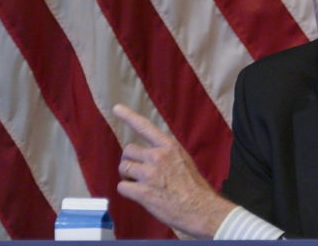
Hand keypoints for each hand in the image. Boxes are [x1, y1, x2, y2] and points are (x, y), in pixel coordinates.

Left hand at [113, 104, 235, 238]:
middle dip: (129, 161)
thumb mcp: (184, 160)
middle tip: (138, 172)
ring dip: (128, 176)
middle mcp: (158, 156)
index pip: (145, 127)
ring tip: (141, 184)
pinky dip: (128, 191)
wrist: (200, 208)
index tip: (117, 108)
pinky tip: (140, 195)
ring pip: (123, 168)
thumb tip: (149, 155)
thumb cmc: (194, 187)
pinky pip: (122, 187)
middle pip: (128, 150)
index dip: (129, 116)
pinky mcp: (142, 191)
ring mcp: (149, 174)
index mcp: (170, 146)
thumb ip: (166, 154)